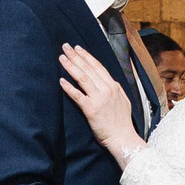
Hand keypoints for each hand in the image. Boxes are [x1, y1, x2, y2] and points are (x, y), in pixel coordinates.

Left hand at [57, 43, 138, 161]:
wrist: (123, 138)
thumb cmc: (122, 122)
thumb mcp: (123, 101)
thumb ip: (115, 90)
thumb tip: (109, 81)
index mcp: (113, 86)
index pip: (98, 67)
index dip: (87, 56)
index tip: (78, 48)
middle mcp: (106, 89)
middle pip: (88, 69)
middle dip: (76, 56)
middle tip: (65, 46)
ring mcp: (99, 98)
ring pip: (82, 78)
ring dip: (71, 66)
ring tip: (61, 58)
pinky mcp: (91, 109)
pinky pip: (77, 95)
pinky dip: (69, 87)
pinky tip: (60, 80)